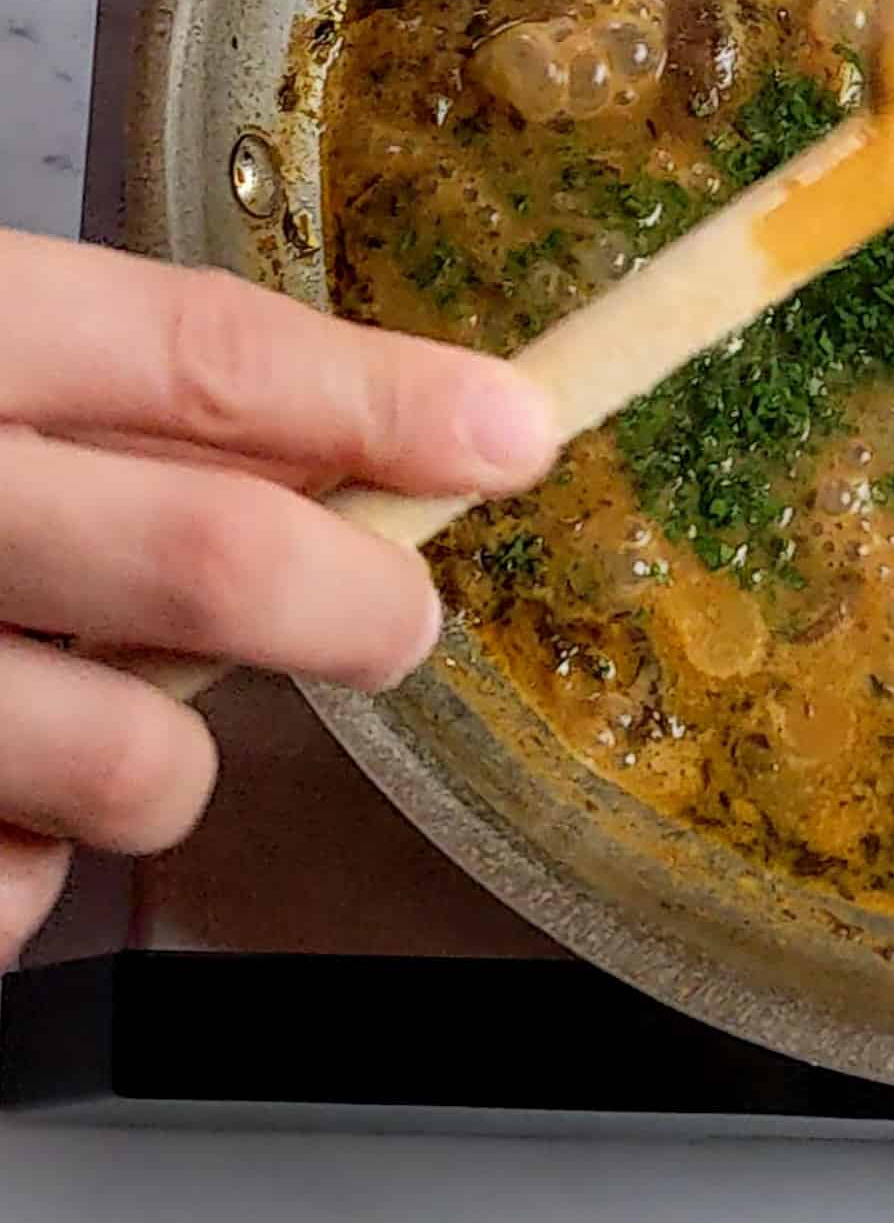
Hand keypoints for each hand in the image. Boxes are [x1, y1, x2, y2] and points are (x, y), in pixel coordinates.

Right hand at [0, 230, 556, 966]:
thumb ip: (93, 395)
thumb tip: (321, 442)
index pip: (199, 354)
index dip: (382, 397)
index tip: (516, 429)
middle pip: (199, 557)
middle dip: (350, 600)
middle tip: (399, 621)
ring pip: (125, 758)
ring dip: (168, 761)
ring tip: (114, 729)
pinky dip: (24, 869)